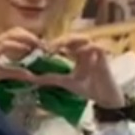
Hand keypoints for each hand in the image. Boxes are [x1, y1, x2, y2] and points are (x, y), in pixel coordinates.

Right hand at [0, 28, 43, 85]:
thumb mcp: (0, 74)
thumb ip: (14, 73)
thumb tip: (31, 75)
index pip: (14, 35)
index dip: (28, 38)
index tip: (40, 46)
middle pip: (15, 30)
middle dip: (30, 35)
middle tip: (42, 44)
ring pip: (12, 34)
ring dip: (27, 38)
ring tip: (38, 44)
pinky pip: (5, 44)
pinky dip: (17, 45)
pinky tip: (27, 49)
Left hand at [11, 35, 128, 107]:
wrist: (104, 98)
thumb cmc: (87, 89)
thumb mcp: (65, 82)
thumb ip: (50, 78)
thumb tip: (30, 77)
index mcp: (76, 53)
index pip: (63, 43)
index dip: (52, 44)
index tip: (41, 49)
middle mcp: (85, 49)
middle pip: (71, 37)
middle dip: (59, 40)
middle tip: (48, 48)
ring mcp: (94, 50)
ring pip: (82, 38)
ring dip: (69, 41)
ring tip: (58, 48)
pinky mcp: (103, 55)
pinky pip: (94, 46)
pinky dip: (85, 48)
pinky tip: (75, 53)